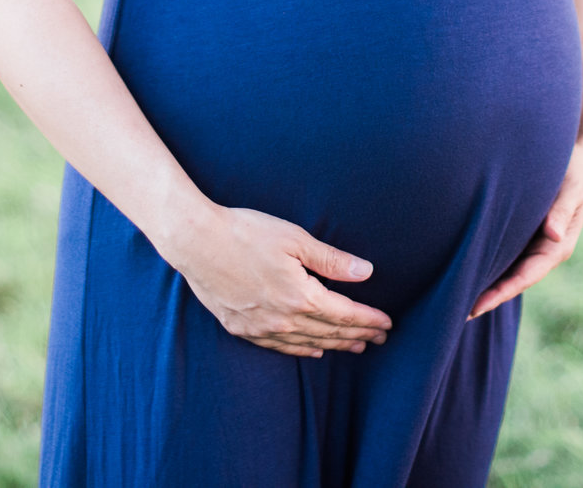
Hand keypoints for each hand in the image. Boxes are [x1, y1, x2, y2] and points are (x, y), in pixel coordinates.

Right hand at [158, 204, 393, 357]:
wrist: (195, 242)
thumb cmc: (245, 232)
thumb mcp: (294, 239)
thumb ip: (331, 260)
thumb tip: (366, 272)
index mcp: (300, 296)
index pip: (344, 314)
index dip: (368, 319)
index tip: (387, 324)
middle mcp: (283, 319)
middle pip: (330, 332)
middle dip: (358, 335)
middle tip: (380, 339)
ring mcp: (261, 328)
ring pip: (307, 343)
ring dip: (334, 345)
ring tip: (355, 346)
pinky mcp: (241, 328)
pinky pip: (280, 347)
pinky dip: (302, 350)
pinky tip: (313, 350)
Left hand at [470, 133, 582, 317]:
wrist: (576, 154)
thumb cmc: (574, 170)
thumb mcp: (572, 188)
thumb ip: (561, 210)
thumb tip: (554, 235)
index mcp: (557, 247)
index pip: (524, 278)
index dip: (500, 293)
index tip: (476, 307)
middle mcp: (543, 250)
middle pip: (512, 281)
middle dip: (487, 296)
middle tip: (454, 313)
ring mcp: (532, 243)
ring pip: (506, 270)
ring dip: (484, 283)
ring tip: (453, 299)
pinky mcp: (522, 232)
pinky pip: (502, 253)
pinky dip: (484, 262)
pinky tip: (461, 267)